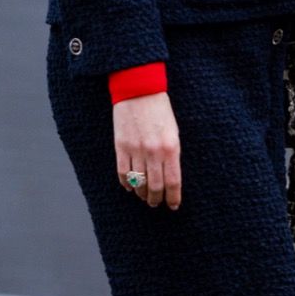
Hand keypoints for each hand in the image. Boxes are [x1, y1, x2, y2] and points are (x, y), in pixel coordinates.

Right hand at [114, 92, 180, 209]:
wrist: (139, 90)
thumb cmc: (160, 110)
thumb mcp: (174, 132)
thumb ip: (172, 154)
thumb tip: (169, 177)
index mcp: (171, 147)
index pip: (173, 181)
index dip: (173, 197)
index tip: (173, 205)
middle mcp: (153, 152)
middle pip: (155, 186)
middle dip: (156, 199)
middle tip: (156, 204)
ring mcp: (135, 150)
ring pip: (139, 183)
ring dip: (142, 194)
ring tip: (144, 197)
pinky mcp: (120, 146)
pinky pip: (123, 173)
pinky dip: (126, 184)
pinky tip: (130, 188)